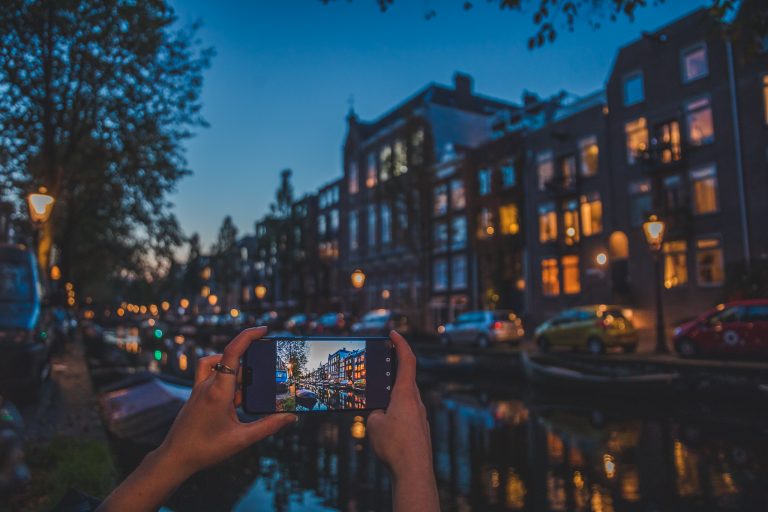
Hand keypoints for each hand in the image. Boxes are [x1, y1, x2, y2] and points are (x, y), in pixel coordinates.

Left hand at [98, 327, 295, 511]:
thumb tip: (291, 416)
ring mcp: (199, 389)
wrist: (174, 458)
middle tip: (264, 369)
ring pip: (218, 365)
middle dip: (248, 360)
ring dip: (235, 370)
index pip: (232, 353)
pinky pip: (212, 376)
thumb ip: (268, 426)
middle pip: (229, 359)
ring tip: (249, 389)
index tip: (263, 330)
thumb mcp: (242, 439)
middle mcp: (207, 385)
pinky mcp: (197, 395)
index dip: (247, 336)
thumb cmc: (205, 449)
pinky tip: (236, 398)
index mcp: (217, 391)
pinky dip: (226, 379)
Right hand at [367, 331, 437, 510]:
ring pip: (405, 397)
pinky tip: (385, 423)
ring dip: (392, 394)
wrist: (414, 472)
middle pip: (405, 378)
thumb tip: (380, 413)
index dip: (400, 343)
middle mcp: (416, 401)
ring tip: (376, 399)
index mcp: (405, 393)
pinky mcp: (420, 429)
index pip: (407, 360)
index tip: (393, 333)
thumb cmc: (394, 445)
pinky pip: (407, 413)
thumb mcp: (374, 424)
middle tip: (380, 364)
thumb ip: (376, 412)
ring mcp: (420, 416)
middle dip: (392, 370)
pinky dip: (396, 410)